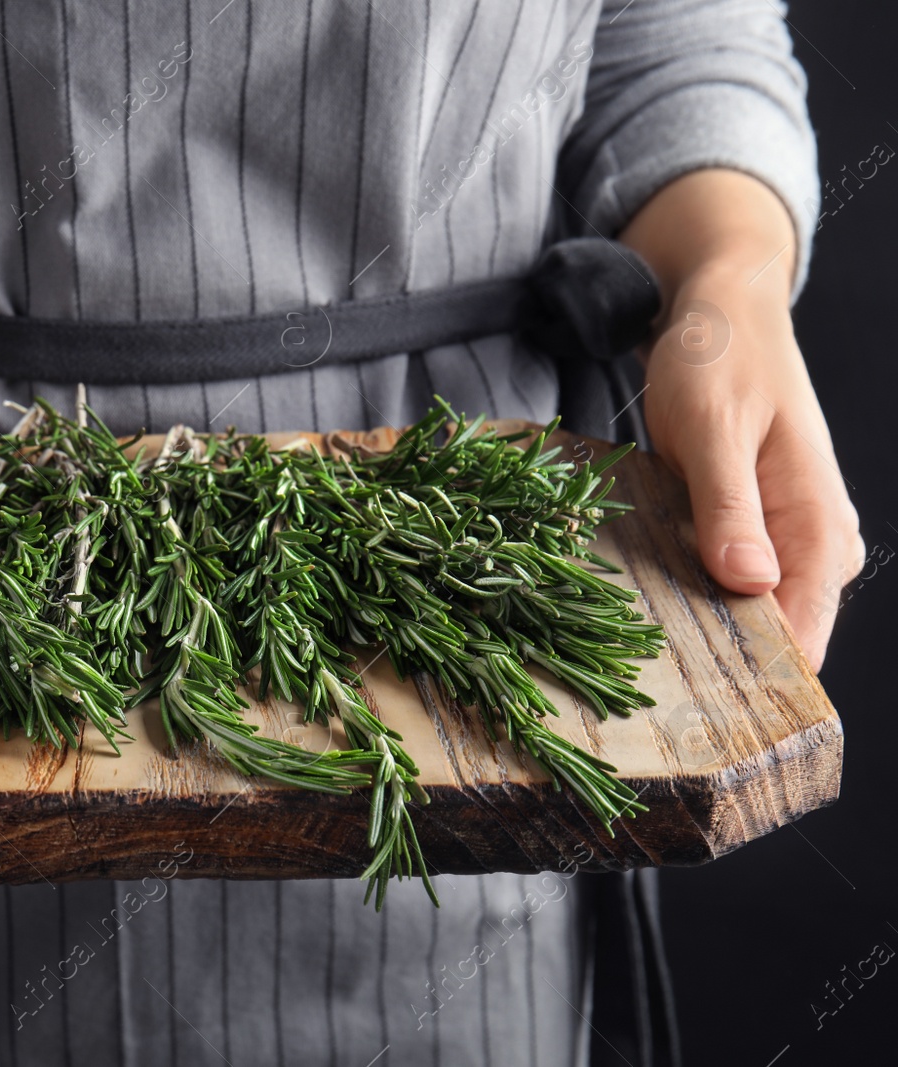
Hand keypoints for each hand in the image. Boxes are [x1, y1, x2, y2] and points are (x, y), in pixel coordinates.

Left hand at [641, 274, 861, 670]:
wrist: (721, 314)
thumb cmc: (719, 362)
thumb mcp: (713, 428)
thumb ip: (729, 507)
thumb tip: (751, 583)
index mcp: (819, 527)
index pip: (806, 634)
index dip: (760, 683)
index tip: (703, 718)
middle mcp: (814, 546)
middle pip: (779, 638)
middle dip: (722, 668)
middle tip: (648, 693)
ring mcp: (785, 543)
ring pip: (750, 617)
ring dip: (700, 635)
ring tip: (635, 656)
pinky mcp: (751, 534)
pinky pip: (728, 589)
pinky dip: (691, 601)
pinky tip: (645, 610)